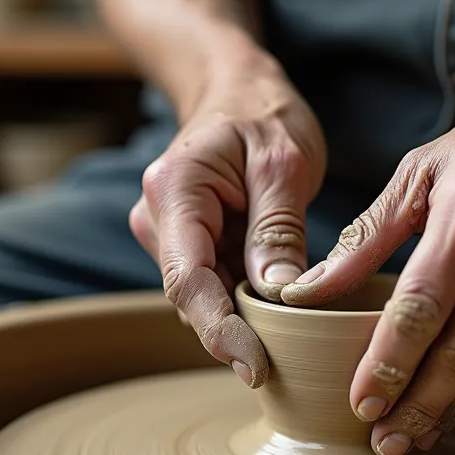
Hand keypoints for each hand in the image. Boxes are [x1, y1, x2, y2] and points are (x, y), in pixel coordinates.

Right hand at [131, 63, 326, 387]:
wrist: (236, 87)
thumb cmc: (263, 112)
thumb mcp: (284, 161)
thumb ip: (278, 228)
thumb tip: (280, 297)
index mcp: (175, 190)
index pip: (188, 279)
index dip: (221, 331)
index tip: (255, 368)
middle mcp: (158, 218)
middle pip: (193, 297)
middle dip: (238, 333)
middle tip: (293, 362)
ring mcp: (167, 233)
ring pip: (205, 297)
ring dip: (245, 318)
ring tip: (295, 335)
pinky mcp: (187, 244)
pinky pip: (216, 285)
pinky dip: (247, 302)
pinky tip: (282, 312)